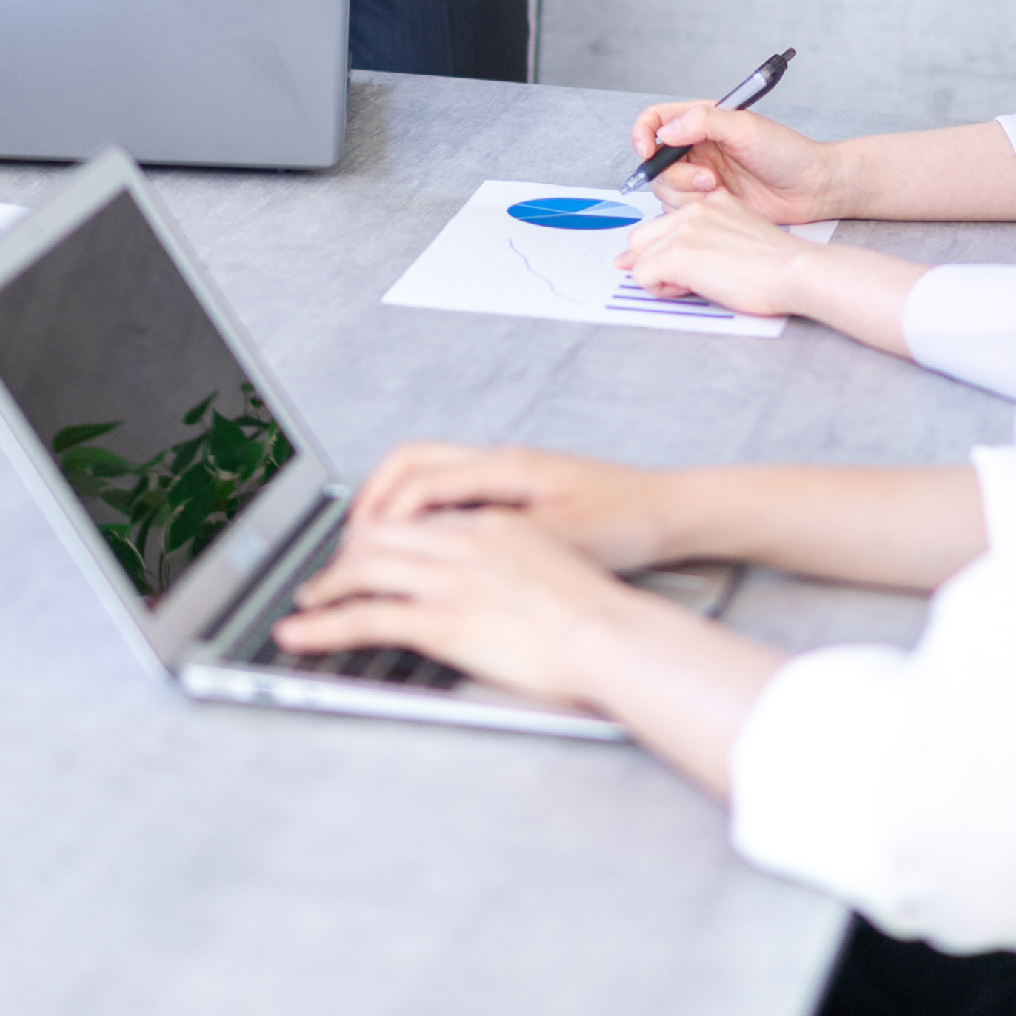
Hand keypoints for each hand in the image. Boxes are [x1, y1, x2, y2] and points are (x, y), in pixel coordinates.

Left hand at [277, 507, 637, 711]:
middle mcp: (463, 540)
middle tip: (324, 579)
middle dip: (342, 557)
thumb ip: (509, 555)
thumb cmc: (595, 609)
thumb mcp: (551, 557)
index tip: (360, 548)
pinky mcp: (443, 621)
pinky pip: (366, 619)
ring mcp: (450, 579)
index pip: (414, 512)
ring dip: (324, 588)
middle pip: (378, 534)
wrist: (613, 634)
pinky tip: (301, 633)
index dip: (377, 530)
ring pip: (362, 570)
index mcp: (490, 521)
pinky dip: (323, 626)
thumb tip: (486, 573)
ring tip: (305, 606)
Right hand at [349, 439, 685, 573]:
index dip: (379, 518)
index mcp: (505, 468)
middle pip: (408, 463)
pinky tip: (418, 544)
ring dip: (391, 504)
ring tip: (370, 547)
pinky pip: (447, 488)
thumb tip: (446, 550)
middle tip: (347, 548)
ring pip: (425, 472)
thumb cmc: (626, 521)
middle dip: (369, 502)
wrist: (668, 511)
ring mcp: (504, 471)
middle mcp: (499, 460)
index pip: (418, 481)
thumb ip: (504, 540)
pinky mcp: (513, 488)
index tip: (355, 554)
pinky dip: (418, 510)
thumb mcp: (565, 538)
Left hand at [617, 193, 822, 320]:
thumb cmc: (777, 265)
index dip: (674, 253)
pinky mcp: (677, 252)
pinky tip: (694, 288)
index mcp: (712, 202)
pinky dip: (661, 290)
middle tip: (695, 277)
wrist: (794, 271)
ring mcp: (683, 229)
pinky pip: (642, 276)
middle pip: (642, 238)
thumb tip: (661, 253)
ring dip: (662, 277)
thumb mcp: (738, 240)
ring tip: (700, 282)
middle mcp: (694, 209)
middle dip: (658, 262)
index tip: (699, 266)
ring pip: (639, 258)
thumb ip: (703, 241)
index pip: (665, 226)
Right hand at [627, 101, 839, 223]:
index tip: (648, 151)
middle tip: (708, 178)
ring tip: (720, 189)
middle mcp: (696, 148)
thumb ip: (703, 121)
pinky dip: (697, 208)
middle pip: (656, 161)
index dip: (643, 134)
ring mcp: (700, 177)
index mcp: (701, 122)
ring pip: (665, 188)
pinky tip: (724, 202)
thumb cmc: (786, 152)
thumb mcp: (745, 127)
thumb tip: (666, 130)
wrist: (810, 189)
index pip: (655, 121)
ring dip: (688, 193)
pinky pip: (681, 209)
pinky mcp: (708, 202)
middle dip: (676, 174)